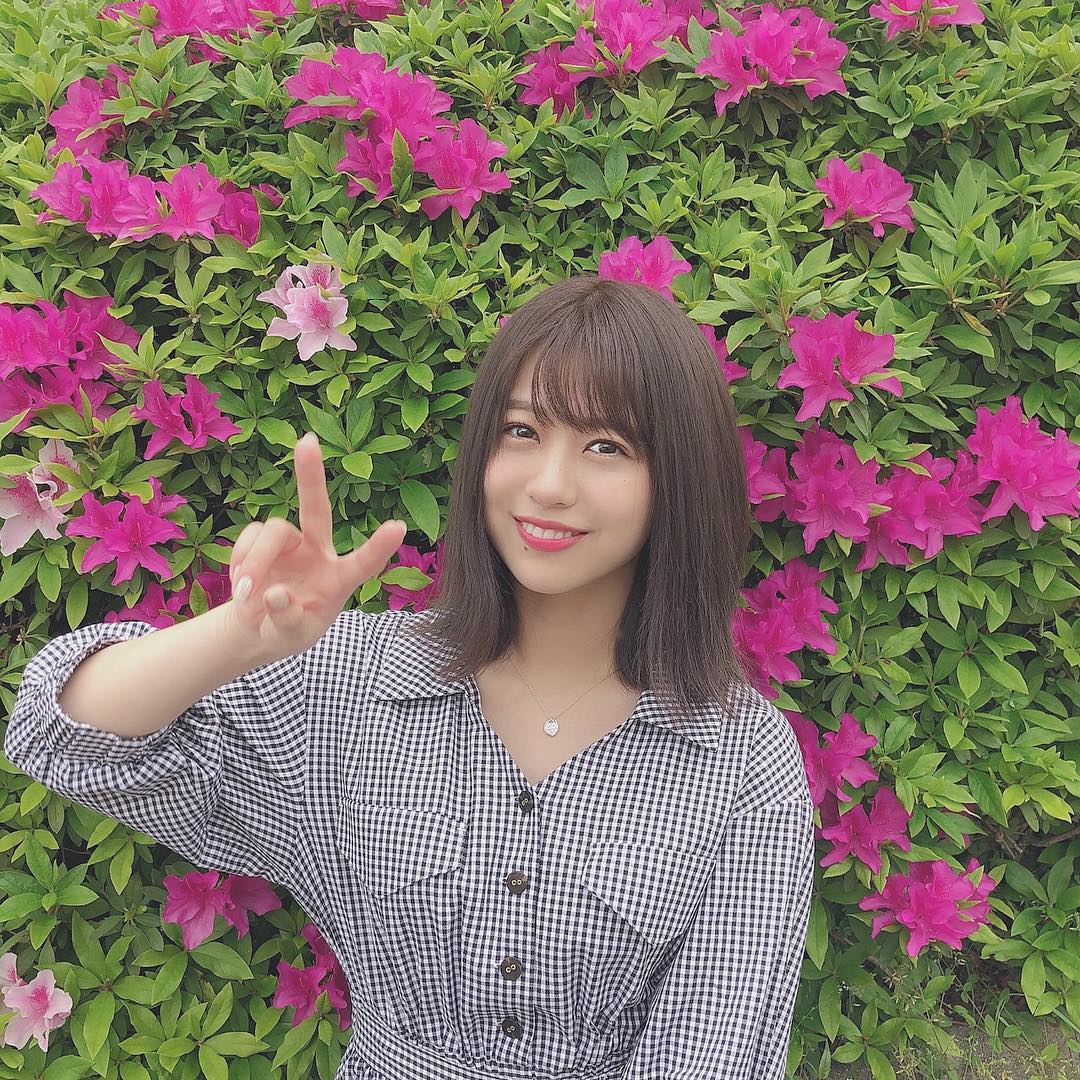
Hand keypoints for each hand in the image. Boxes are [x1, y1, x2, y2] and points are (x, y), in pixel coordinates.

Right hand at [225, 433, 406, 664]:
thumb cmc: (289, 630)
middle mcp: (318, 551)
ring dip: (253, 563)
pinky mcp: (263, 540)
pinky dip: (239, 562)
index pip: (363, 563)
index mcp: (339, 579)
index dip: (379, 547)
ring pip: (271, 531)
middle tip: (307, 441)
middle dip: (310, 475)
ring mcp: (290, 543)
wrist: (260, 626)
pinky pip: (248, 538)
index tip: (399, 527)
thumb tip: (276, 592)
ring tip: (246, 596)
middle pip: (316, 508)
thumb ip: (287, 619)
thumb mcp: (291, 637)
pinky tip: (242, 585)